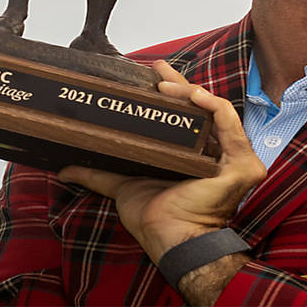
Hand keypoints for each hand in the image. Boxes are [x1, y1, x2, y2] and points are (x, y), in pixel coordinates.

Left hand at [58, 60, 266, 261]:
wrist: (172, 239)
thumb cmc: (156, 219)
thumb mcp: (122, 187)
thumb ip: (97, 174)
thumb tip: (64, 169)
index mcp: (193, 155)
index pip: (185, 115)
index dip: (172, 92)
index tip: (152, 75)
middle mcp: (215, 153)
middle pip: (199, 108)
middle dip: (180, 83)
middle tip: (157, 67)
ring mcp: (231, 158)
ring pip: (213, 111)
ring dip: (191, 92)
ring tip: (165, 84)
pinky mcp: (241, 164)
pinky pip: (230, 124)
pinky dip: (214, 105)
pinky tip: (196, 95)